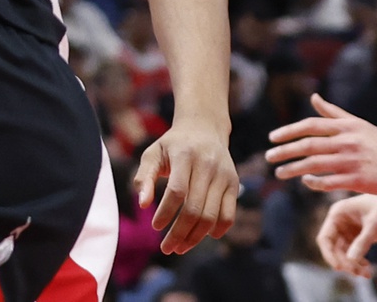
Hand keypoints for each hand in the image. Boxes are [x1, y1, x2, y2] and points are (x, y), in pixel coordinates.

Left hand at [133, 119, 236, 254]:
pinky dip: (217, 230)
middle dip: (179, 233)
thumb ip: (144, 176)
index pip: (177, 191)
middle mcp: (208, 165)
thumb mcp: (153, 153)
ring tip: (180, 247)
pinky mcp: (234, 184)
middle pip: (195, 209)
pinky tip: (202, 236)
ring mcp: (224, 175)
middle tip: (166, 248)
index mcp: (185, 155)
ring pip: (211, 216)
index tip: (154, 227)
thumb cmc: (172, 145)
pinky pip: (228, 215)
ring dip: (195, 237)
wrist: (204, 128)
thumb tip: (142, 204)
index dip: (166, 212)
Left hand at [268, 94, 376, 199]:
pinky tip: (304, 181)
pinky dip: (313, 182)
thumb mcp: (359, 124)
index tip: (273, 138)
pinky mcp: (358, 181)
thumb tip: (313, 97)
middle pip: (308, 145)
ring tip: (279, 173)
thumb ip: (334, 113)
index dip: (289, 131)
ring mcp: (352, 162)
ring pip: (314, 165)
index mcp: (347, 127)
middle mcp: (347, 143)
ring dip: (293, 169)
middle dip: (284, 151)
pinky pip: (328, 182)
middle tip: (269, 157)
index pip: (311, 126)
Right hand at [316, 193, 376, 277]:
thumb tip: (350, 261)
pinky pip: (354, 253)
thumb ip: (362, 242)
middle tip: (358, 273)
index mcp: (338, 213)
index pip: (325, 238)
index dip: (329, 254)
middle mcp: (341, 222)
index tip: (339, 268)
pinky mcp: (361, 236)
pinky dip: (359, 262)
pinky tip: (368, 269)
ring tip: (365, 274)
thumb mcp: (376, 225)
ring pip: (344, 253)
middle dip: (344, 262)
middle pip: (334, 248)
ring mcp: (351, 229)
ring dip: (352, 265)